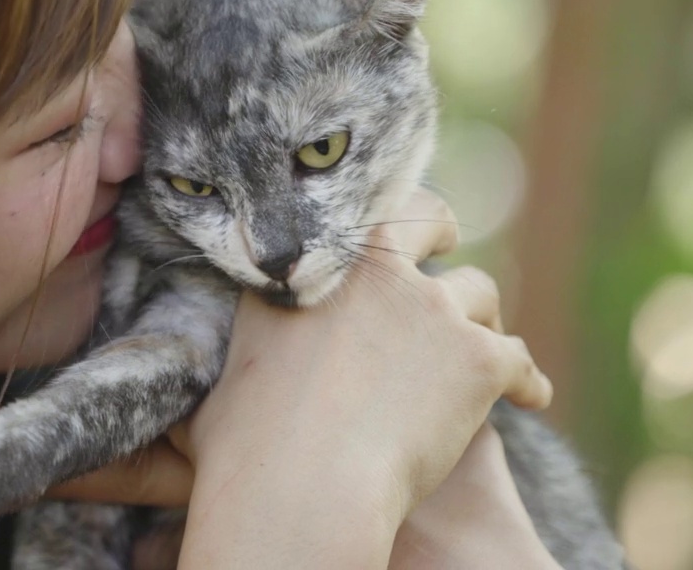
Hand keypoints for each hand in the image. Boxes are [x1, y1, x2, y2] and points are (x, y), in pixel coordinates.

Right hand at [49, 188, 551, 568]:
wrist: (302, 483)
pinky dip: (528, 382)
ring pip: (480, 295)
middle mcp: (375, 269)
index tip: (395, 221)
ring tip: (485, 346)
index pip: (360, 209)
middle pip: (432, 223)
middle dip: (446, 231)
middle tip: (452, 245)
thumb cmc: (242, 445)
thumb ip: (230, 345)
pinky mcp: (477, 356)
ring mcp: (431, 307)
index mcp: (310, 262)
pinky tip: (534, 398)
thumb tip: (159, 354)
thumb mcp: (218, 378)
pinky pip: (521, 361)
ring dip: (480, 320)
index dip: (384, 213)